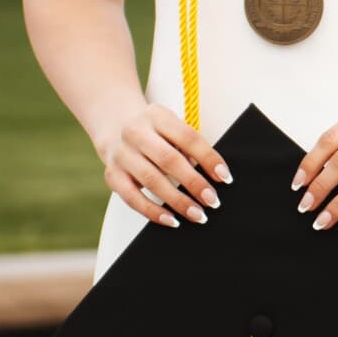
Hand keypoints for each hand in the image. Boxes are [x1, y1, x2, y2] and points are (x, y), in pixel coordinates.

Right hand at [97, 99, 227, 227]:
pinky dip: (153, 212)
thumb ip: (188, 146)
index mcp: (156, 116)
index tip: (224, 178)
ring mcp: (121, 154)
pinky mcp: (112, 175)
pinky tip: (172, 220)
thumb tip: (214, 177)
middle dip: (194, 183)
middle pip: (168, 160)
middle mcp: (135, 132)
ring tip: (198, 214)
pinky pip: (133, 198)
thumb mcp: (171, 127)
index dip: (208, 158)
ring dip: (178, 201)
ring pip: (151, 180)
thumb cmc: (154, 132)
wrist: (114, 128)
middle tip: (212, 201)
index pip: (187, 137)